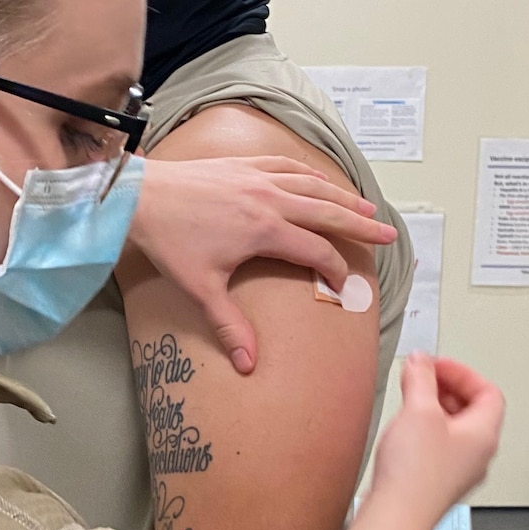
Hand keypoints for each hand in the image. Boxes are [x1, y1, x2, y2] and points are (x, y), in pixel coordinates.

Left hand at [128, 157, 397, 372]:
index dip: (336, 270)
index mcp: (265, 230)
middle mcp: (270, 199)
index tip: (345, 286)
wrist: (140, 197)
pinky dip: (309, 172)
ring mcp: (258, 177)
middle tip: (388, 234)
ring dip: (343, 197)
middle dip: (361, 226)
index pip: (316, 252)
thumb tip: (248, 365)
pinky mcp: (242, 164)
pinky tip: (321, 179)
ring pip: (313, 185)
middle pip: (328, 213)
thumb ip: (229, 326)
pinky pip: (287, 164)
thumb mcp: (200, 288)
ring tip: (367, 207)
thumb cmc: (169, 241)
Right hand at [369, 355, 504, 529]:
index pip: (488, 392)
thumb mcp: (418, 411)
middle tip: (421, 378)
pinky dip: (424, 430)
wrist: (396, 518)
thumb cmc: (415, 476)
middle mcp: (478, 454)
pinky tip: (403, 430)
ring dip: (434, 408)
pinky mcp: (438, 482)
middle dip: (446, 388)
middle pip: (473, 409)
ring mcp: (459, 470)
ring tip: (409, 400)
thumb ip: (421, 378)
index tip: (437, 365)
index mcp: (485, 434)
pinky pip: (439, 447)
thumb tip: (421, 362)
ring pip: (455, 429)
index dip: (463, 372)